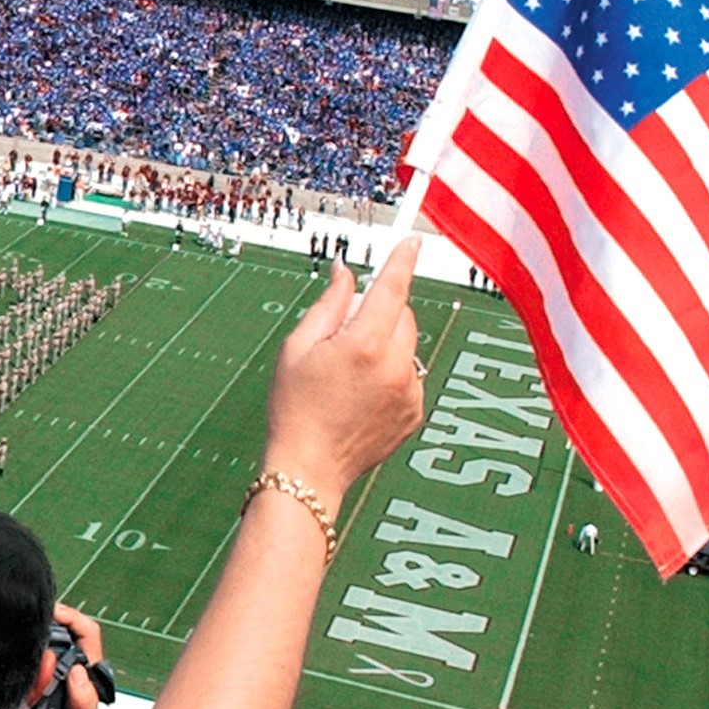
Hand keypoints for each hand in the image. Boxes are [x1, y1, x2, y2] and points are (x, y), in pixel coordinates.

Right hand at [30, 601, 106, 708]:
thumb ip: (83, 703)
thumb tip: (78, 672)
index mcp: (89, 670)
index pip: (88, 631)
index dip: (73, 617)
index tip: (53, 613)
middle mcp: (75, 662)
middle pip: (67, 627)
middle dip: (50, 621)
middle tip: (30, 624)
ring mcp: (59, 665)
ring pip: (50, 636)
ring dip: (36, 634)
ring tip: (24, 643)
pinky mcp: (43, 670)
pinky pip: (35, 649)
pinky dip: (27, 647)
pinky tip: (17, 652)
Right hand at [262, 243, 426, 508]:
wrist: (308, 468)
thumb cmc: (293, 406)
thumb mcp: (297, 347)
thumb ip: (328, 304)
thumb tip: (346, 271)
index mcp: (363, 345)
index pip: (393, 289)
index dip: (403, 260)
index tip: (413, 240)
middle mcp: (395, 366)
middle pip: (403, 315)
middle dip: (381, 311)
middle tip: (345, 333)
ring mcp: (410, 391)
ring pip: (407, 346)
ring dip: (386, 345)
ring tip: (350, 375)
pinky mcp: (416, 412)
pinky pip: (409, 375)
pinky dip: (391, 374)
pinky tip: (361, 396)